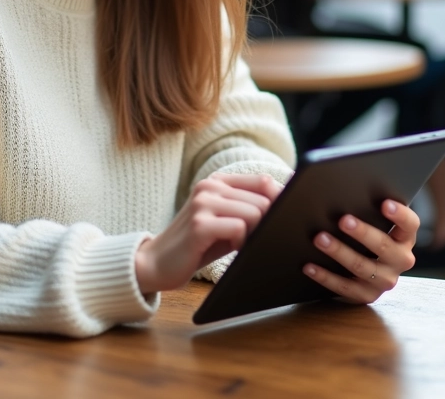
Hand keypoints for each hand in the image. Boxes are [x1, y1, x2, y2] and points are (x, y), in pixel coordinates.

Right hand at [135, 174, 282, 293]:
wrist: (154, 263)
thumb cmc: (196, 246)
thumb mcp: (225, 222)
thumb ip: (248, 210)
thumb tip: (287, 207)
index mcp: (217, 181)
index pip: (263, 180)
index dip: (282, 198)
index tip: (290, 214)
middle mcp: (210, 186)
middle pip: (264, 198)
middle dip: (268, 222)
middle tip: (257, 240)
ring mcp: (203, 203)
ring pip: (255, 212)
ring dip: (255, 233)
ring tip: (241, 245)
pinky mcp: (199, 224)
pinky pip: (240, 228)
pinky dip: (243, 242)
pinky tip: (232, 249)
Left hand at [303, 199, 419, 303]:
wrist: (366, 268)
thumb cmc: (367, 233)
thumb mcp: (374, 221)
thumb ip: (367, 208)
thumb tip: (342, 192)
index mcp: (405, 237)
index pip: (410, 224)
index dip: (400, 214)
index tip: (384, 204)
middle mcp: (401, 260)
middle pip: (383, 246)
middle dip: (362, 233)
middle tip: (343, 220)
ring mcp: (385, 280)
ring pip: (362, 267)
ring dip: (339, 252)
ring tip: (320, 238)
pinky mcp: (367, 295)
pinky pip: (345, 287)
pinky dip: (325, 276)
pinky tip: (310, 266)